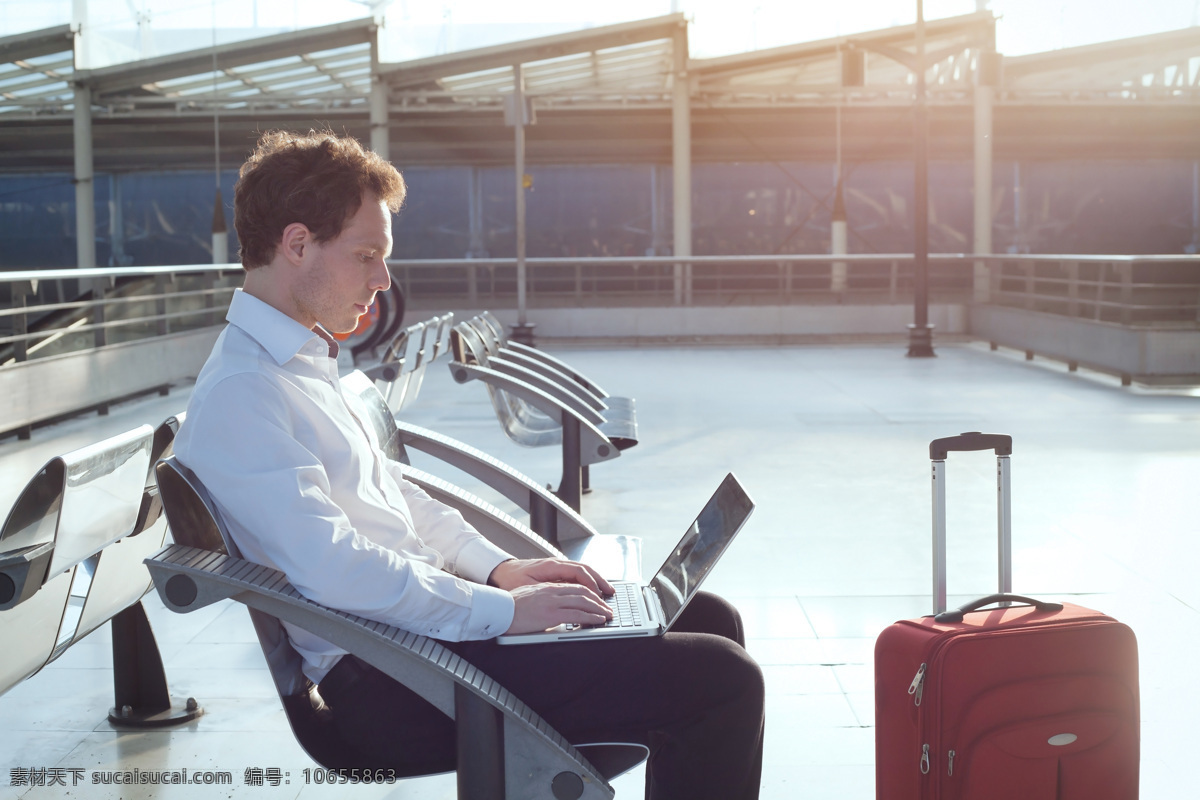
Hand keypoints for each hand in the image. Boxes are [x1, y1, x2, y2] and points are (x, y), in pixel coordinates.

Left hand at [488, 558, 614, 597]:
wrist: (500, 571)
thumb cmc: (511, 580)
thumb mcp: (527, 588)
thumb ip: (546, 591)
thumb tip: (563, 597)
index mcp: (550, 566)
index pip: (578, 571)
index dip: (590, 584)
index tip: (598, 596)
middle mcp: (556, 563)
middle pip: (585, 569)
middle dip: (599, 581)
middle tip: (610, 594)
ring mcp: (557, 566)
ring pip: (582, 570)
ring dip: (596, 580)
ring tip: (607, 591)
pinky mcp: (555, 571)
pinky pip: (576, 574)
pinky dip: (587, 580)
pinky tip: (592, 589)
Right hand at [505, 582, 613, 634]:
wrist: (497, 610)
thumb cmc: (508, 607)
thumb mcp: (529, 597)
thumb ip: (543, 599)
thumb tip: (551, 609)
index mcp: (547, 587)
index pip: (574, 586)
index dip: (589, 592)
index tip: (597, 599)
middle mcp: (552, 591)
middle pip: (583, 591)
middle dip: (598, 600)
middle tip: (607, 607)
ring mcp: (552, 602)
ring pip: (583, 601)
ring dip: (598, 608)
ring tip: (607, 614)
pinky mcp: (551, 614)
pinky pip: (577, 614)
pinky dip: (591, 616)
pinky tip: (598, 619)